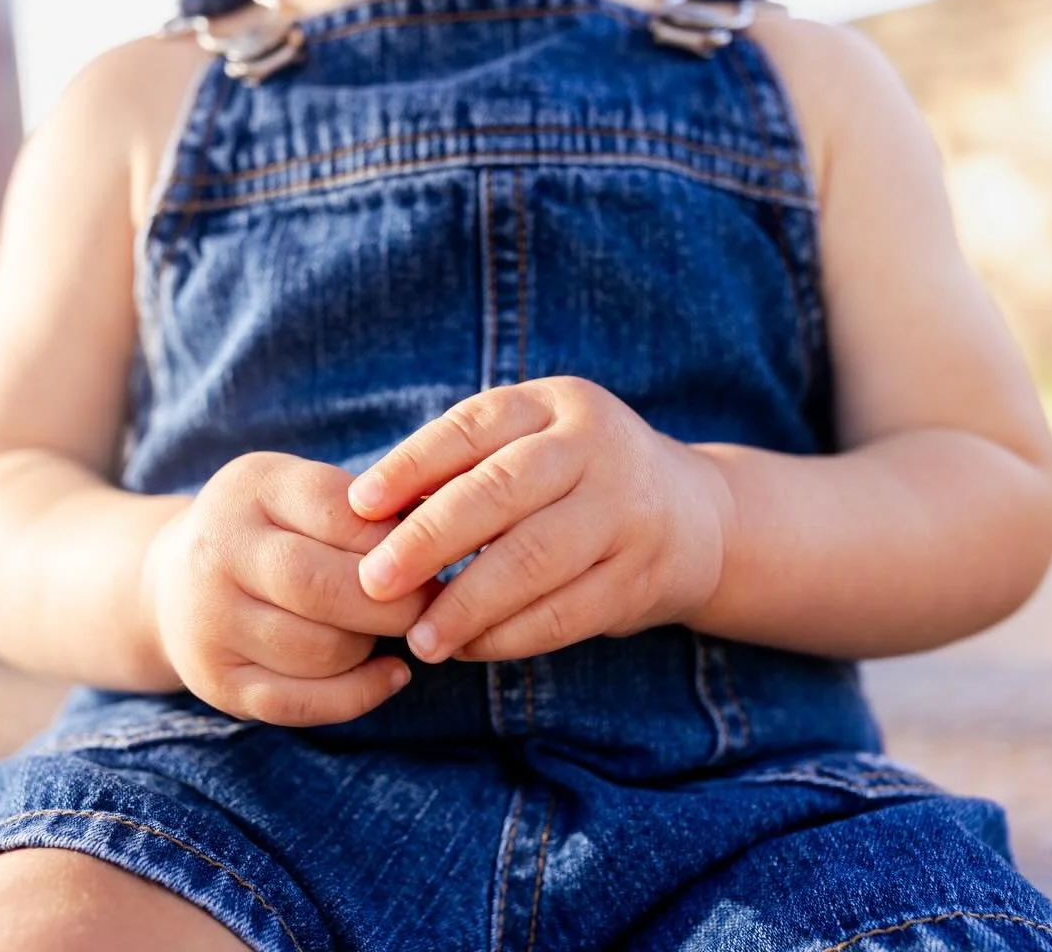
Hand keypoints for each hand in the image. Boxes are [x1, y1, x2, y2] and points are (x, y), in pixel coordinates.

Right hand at [146, 452, 435, 725]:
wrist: (172, 580)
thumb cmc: (273, 530)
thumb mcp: (307, 493)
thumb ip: (371, 509)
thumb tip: (453, 535)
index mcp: (251, 488)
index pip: (343, 514)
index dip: (401, 541)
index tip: (439, 556)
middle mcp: (217, 551)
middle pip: (326, 588)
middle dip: (396, 604)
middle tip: (433, 605)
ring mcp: (209, 622)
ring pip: (322, 650)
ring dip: (372, 645)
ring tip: (385, 629)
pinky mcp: (216, 682)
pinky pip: (301, 703)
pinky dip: (360, 694)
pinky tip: (391, 674)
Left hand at [347, 377, 730, 662]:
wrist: (694, 516)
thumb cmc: (574, 481)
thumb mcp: (531, 446)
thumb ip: (461, 468)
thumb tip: (364, 513)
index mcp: (554, 404)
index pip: (472, 427)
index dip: (410, 466)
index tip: (356, 506)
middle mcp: (596, 448)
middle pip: (500, 492)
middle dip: (428, 541)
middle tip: (372, 583)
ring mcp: (627, 511)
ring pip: (534, 559)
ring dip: (468, 604)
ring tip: (420, 638)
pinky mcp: (644, 575)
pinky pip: (567, 612)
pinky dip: (511, 636)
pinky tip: (469, 648)